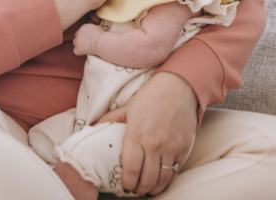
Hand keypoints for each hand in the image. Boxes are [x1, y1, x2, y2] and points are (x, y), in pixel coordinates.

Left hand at [73, 23, 101, 55]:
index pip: (81, 30)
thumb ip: (99, 28)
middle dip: (81, 39)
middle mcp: (79, 32)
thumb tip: (105, 27)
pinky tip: (84, 52)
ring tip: (85, 48)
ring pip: (75, 42)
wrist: (100, 42)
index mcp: (84, 27)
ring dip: (79, 45)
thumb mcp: (101, 28)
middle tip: (86, 43)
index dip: (84, 35)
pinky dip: (79, 52)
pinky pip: (75, 50)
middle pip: (77, 36)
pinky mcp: (77, 48)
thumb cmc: (102, 35)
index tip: (88, 38)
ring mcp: (77, 40)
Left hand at [97, 72, 197, 195]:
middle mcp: (154, 143)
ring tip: (147, 187)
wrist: (178, 86)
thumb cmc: (150, 97)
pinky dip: (167, 179)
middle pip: (147, 180)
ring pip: (162, 180)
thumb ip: (110, 120)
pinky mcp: (184, 147)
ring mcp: (171, 147)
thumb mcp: (127, 107)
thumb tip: (91, 128)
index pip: (131, 170)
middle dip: (139, 189)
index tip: (124, 187)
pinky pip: (176, 171)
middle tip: (135, 189)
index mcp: (136, 134)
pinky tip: (161, 178)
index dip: (127, 184)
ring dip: (153, 188)